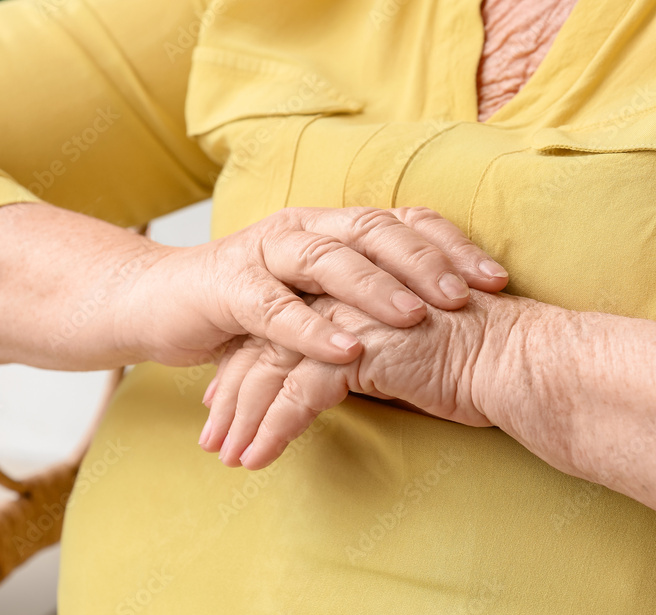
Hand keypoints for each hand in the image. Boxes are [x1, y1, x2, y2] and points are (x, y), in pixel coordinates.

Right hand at [116, 206, 508, 365]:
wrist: (159, 303)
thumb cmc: (249, 307)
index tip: (496, 282)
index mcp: (333, 227)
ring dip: (375, 288)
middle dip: (425, 262)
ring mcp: (263, 251)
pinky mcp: (227, 286)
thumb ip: (364, 302)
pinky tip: (345, 349)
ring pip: (328, 259)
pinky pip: (274, 306)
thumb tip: (442, 323)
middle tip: (469, 297)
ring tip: (416, 317)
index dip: (450, 248)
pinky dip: (311, 328)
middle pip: (374, 231)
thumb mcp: (316, 299)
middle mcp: (303, 227)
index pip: (402, 224)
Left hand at [200, 291, 527, 468]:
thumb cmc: (480, 365)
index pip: (285, 326)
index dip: (252, 366)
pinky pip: (300, 394)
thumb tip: (350, 381)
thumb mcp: (411, 355)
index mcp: (353, 290)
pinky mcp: (359, 348)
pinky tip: (255, 460)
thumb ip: (374, 355)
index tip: (227, 402)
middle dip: (235, 394)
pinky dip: (273, 430)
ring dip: (244, 417)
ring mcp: (349, 318)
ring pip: (274, 368)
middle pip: (268, 343)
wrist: (522, 364)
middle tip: (213, 436)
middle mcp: (343, 296)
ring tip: (225, 456)